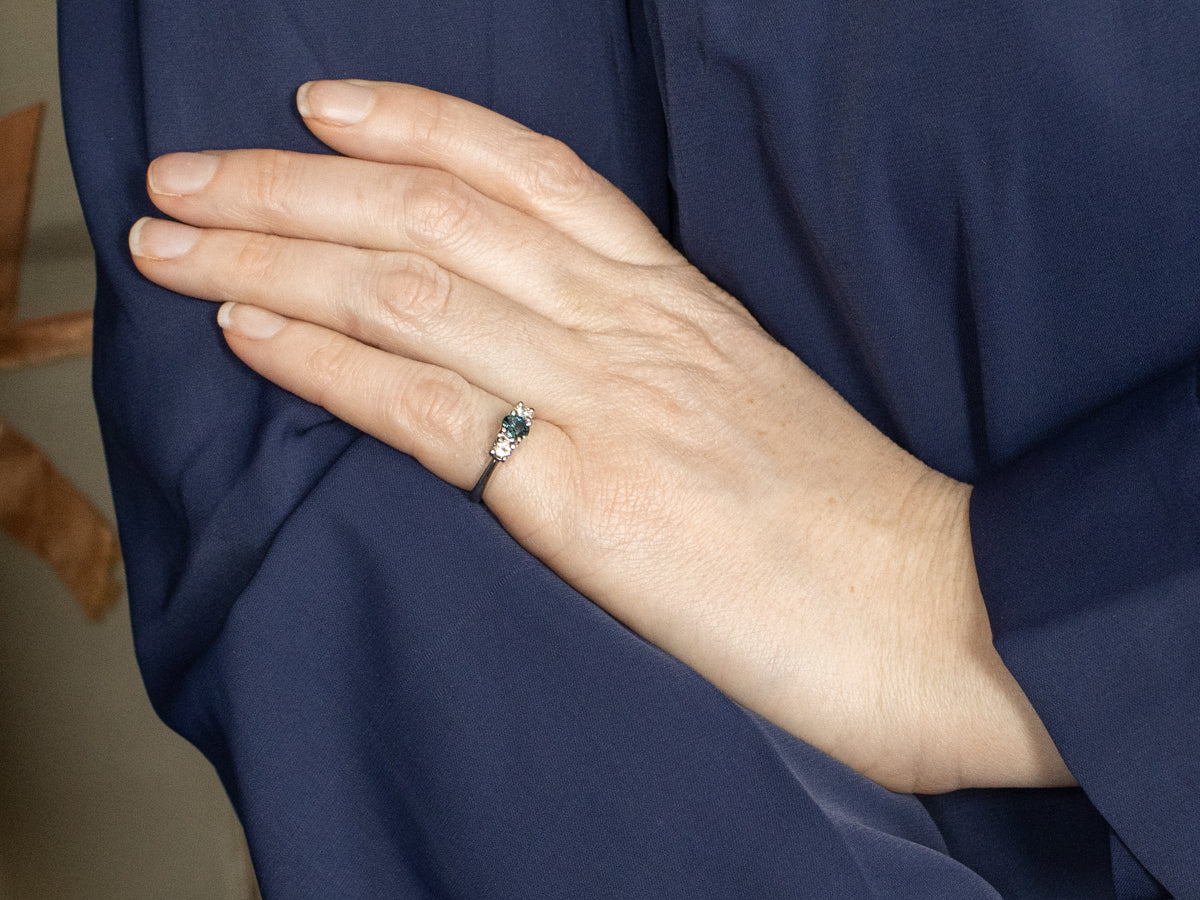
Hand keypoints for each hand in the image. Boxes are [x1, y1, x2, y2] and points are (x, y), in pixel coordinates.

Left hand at [129, 80, 1070, 792]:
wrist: (935, 611)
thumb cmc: (847, 522)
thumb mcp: (741, 406)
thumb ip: (647, 369)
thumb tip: (550, 368)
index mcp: (674, 301)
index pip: (529, 172)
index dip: (417, 123)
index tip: (325, 108)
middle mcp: (630, 325)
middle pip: (435, 215)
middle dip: (294, 185)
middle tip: (188, 175)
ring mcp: (607, 401)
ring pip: (410, 289)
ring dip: (275, 255)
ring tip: (175, 239)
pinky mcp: (587, 497)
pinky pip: (427, 406)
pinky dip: (326, 361)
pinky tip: (249, 330)